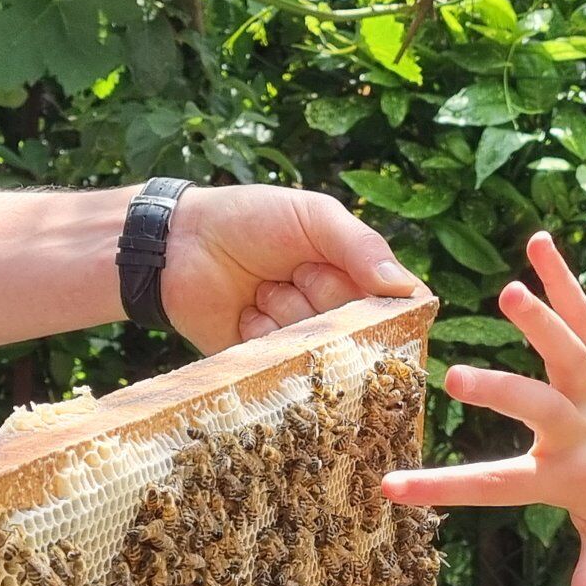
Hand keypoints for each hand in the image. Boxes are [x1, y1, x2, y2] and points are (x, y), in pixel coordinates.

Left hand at [161, 185, 422, 353]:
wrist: (178, 244)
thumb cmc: (249, 220)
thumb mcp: (312, 217)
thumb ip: (360, 247)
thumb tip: (408, 289)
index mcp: (357, 280)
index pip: (396, 310)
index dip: (379, 305)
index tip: (351, 286)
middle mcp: (336, 319)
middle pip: (357, 333)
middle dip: (320, 297)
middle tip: (292, 271)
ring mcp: (301, 346)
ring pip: (318, 351)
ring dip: (286, 314)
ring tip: (261, 289)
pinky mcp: (267, 369)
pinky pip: (281, 366)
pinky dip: (259, 336)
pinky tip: (244, 314)